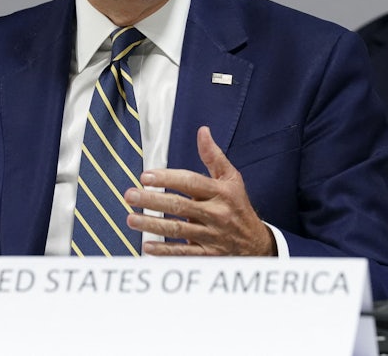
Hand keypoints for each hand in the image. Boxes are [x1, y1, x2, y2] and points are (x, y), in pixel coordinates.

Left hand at [124, 126, 276, 255]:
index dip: (167, 178)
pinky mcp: (208, 255)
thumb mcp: (231, 179)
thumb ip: (213, 156)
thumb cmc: (237, 205)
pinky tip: (147, 246)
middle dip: (152, 200)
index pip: (191, 182)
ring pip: (177, 230)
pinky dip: (165, 251)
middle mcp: (216, 213)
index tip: (145, 176)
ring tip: (131, 218)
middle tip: (130, 195)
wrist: (256, 244)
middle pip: (180, 205)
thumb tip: (202, 131)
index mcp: (221, 192)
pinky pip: (184, 253)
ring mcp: (212, 236)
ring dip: (152, 225)